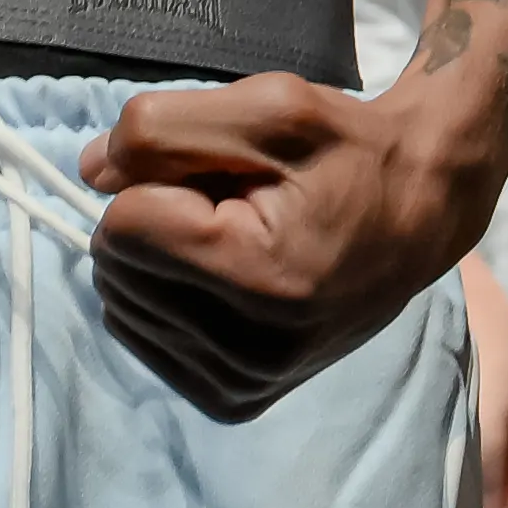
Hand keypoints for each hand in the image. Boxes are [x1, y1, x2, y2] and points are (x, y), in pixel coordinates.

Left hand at [81, 69, 493, 418]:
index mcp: (262, 276)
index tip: (227, 175)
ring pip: (121, 306)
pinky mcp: (235, 402)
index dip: (159, 178)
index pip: (123, 224)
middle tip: (235, 205)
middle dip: (158, 219)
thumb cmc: (347, 153)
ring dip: (161, 260)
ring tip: (235, 240)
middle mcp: (252, 349)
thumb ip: (164, 128)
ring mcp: (244, 384)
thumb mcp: (270, 106)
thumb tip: (89, 171)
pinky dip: (163, 299)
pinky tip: (220, 280)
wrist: (419, 215)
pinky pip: (141, 340)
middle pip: (115, 268)